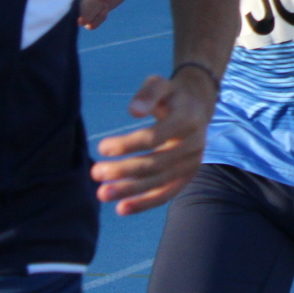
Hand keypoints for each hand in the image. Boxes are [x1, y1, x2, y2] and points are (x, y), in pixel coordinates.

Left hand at [90, 65, 218, 215]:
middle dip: (123, 170)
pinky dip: (145, 203)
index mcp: (187, 120)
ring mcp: (193, 162)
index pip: (154, 137)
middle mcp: (194, 144)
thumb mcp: (161, 84)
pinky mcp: (189, 175)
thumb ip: (148, 93)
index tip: (101, 147)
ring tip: (102, 194)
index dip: (127, 144)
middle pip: (155, 163)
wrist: (198, 106)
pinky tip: (122, 208)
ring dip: (130, 190)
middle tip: (95, 172)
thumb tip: (133, 110)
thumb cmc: (172, 95)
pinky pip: (167, 193)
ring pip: (159, 181)